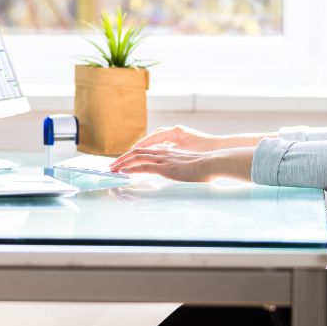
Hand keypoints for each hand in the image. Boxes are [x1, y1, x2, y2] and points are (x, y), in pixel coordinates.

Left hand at [109, 146, 255, 182]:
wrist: (214, 164)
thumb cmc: (207, 167)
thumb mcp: (191, 166)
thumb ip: (181, 169)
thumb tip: (181, 174)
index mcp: (170, 152)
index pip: (147, 151)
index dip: (134, 155)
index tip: (125, 161)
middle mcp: (165, 153)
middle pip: (138, 152)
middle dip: (123, 158)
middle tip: (112, 165)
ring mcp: (164, 160)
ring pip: (137, 157)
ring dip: (122, 163)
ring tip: (113, 169)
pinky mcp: (165, 168)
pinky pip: (143, 167)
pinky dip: (131, 169)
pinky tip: (124, 172)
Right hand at [130, 125, 222, 151]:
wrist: (220, 147)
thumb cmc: (205, 149)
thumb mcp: (186, 151)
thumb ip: (170, 152)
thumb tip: (156, 154)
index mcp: (175, 132)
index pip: (154, 137)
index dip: (142, 145)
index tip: (132, 151)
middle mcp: (175, 131)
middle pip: (154, 137)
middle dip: (141, 146)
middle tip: (130, 153)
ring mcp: (178, 136)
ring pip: (158, 140)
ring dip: (148, 147)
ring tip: (137, 155)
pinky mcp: (182, 141)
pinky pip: (165, 144)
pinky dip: (157, 149)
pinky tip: (152, 156)